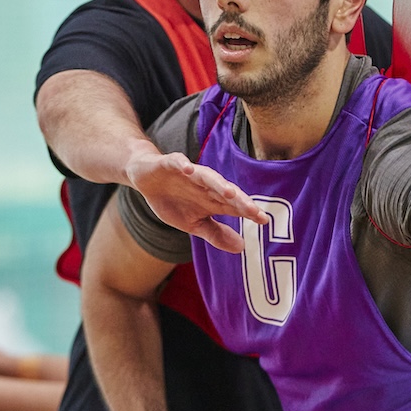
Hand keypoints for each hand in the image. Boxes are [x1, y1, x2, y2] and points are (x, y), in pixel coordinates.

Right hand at [127, 148, 267, 253]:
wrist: (146, 179)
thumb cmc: (173, 201)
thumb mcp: (193, 224)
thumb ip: (216, 234)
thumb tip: (242, 247)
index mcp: (212, 200)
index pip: (234, 206)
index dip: (248, 212)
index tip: (264, 221)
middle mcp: (205, 185)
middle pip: (225, 191)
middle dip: (239, 200)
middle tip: (252, 210)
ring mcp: (189, 173)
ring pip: (207, 176)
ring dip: (217, 183)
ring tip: (229, 192)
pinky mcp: (171, 164)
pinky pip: (178, 162)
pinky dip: (183, 165)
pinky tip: (188, 169)